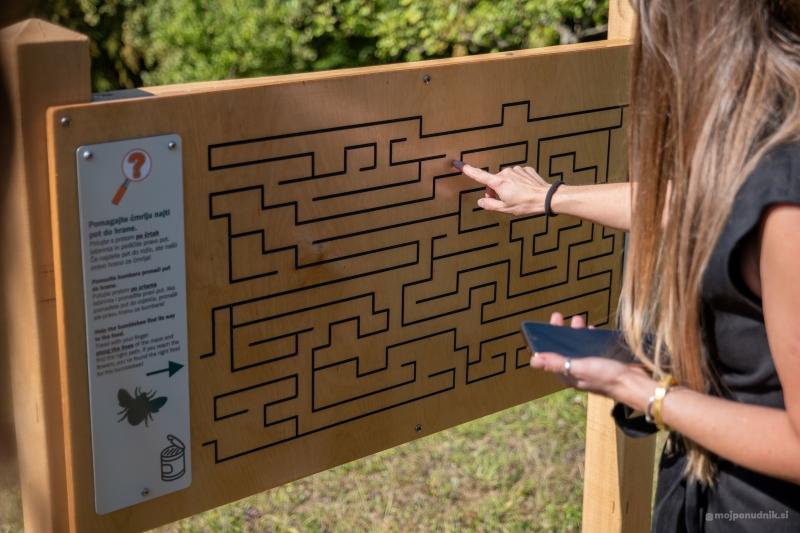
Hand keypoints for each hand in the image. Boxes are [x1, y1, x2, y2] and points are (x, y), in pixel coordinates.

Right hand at [454, 162, 553, 215]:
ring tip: (517, 197)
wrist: (546, 197)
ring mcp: (516, 170)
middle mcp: (506, 173)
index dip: (468, 170)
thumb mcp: (506, 209)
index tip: (459, 164)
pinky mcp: (525, 169)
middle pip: (494, 181)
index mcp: (499, 183)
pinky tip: (524, 191)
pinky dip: (517, 183)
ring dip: (507, 186)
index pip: (479, 176)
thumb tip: (481, 201)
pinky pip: (517, 176)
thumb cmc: (526, 204)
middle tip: (503, 201)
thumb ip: (491, 205)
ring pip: (506, 178)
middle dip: (495, 190)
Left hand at [529, 312, 652, 410]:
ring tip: (578, 319)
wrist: (635, 383)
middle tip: (558, 316)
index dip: (544, 341)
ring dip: (575, 333)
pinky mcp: (602, 361)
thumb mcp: (579, 368)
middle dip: (559, 332)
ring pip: (577, 346)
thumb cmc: (606, 377)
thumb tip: (533, 360)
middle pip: (563, 349)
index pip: (550, 357)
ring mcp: (590, 366)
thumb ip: (557, 363)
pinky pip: (592, 347)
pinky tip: (592, 330)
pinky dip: (589, 337)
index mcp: (567, 374)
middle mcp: (576, 370)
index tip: (542, 326)